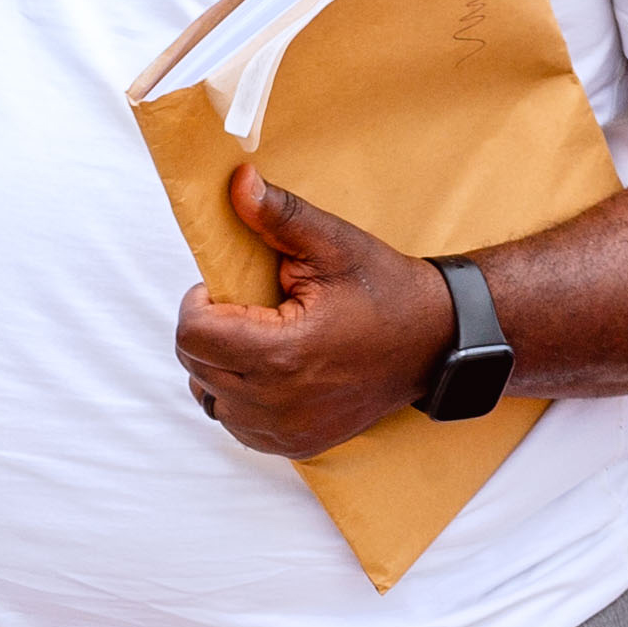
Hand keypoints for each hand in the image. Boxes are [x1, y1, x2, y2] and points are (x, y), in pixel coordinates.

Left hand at [172, 165, 462, 462]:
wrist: (434, 342)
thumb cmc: (385, 290)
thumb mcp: (333, 243)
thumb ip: (278, 214)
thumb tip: (237, 181)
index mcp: (284, 353)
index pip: (193, 335)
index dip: (198, 304)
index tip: (223, 288)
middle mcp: (280, 403)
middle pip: (195, 367)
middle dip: (207, 331)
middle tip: (244, 308)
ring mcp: (288, 432)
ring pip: (210, 398)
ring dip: (218, 367)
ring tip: (255, 338)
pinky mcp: (296, 445)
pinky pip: (237, 424)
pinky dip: (239, 397)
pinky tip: (268, 371)